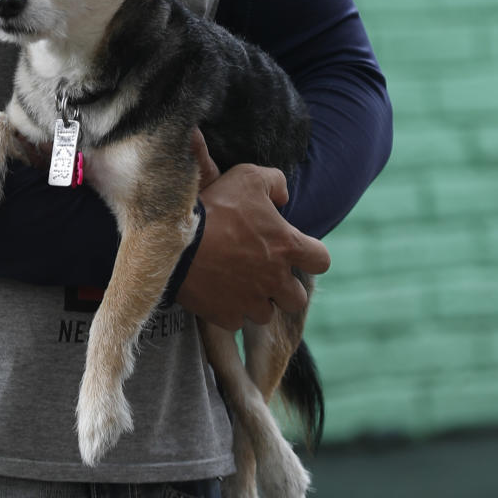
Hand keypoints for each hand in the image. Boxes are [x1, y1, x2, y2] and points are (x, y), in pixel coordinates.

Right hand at [178, 141, 330, 330]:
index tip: (294, 251)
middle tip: (263, 272)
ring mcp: (251, 302)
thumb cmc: (216, 206)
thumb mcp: (248, 176)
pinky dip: (229, 309)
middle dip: (284, 289)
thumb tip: (283, 198)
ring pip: (266, 314)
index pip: (321, 261)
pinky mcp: (227, 315)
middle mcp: (275, 279)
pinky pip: (236, 320)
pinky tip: (216, 291)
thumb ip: (275, 182)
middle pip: (297, 299)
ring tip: (236, 283)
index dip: (311, 256)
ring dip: (256, 301)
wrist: (175, 239)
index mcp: (286, 246)